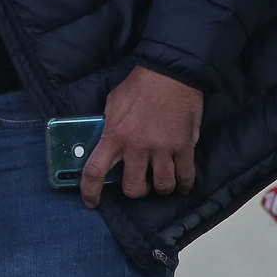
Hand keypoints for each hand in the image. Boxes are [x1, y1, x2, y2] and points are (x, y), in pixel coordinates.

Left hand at [80, 66, 202, 207]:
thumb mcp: (113, 103)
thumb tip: (106, 141)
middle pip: (133, 188)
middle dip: (135, 190)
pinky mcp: (184, 147)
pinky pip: (185, 177)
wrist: (170, 74)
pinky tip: (181, 183)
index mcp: (114, 135)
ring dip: (160, 188)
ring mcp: (162, 149)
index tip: (91, 201)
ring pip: (161, 186)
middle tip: (138, 183)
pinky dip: (183, 184)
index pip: (95, 170)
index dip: (91, 191)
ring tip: (160, 182)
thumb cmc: (139, 86)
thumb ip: (109, 125)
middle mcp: (137, 146)